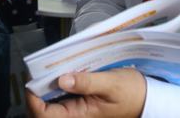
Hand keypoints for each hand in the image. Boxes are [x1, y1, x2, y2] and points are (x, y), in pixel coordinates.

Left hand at [26, 68, 146, 117]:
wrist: (147, 97)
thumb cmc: (132, 93)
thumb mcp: (111, 84)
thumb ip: (86, 82)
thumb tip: (62, 79)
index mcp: (79, 116)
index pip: (44, 115)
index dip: (33, 98)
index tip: (32, 78)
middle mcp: (74, 115)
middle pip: (43, 109)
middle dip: (36, 90)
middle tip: (37, 69)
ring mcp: (76, 109)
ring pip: (50, 102)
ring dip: (45, 85)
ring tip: (46, 67)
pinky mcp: (79, 102)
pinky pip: (61, 96)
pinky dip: (56, 83)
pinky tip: (59, 70)